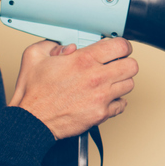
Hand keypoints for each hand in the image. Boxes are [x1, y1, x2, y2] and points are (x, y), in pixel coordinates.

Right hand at [10, 37, 137, 138]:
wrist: (32, 120)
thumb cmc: (33, 93)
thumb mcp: (34, 57)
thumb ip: (51, 44)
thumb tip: (67, 46)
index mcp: (83, 60)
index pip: (120, 46)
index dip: (122, 45)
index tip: (118, 48)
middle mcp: (96, 77)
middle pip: (132, 65)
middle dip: (125, 62)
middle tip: (117, 64)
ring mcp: (101, 97)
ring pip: (130, 84)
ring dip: (121, 82)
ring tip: (110, 82)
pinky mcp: (101, 114)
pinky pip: (122, 105)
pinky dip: (117, 101)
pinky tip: (106, 98)